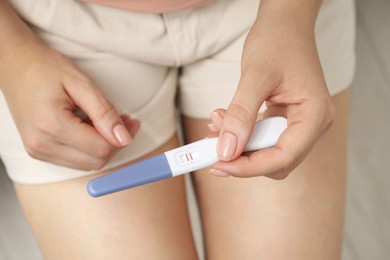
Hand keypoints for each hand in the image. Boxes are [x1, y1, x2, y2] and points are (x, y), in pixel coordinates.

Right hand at [0, 41, 139, 169]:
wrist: (14, 65)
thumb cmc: (45, 68)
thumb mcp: (81, 83)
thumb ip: (104, 112)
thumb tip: (124, 138)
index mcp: (51, 126)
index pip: (101, 149)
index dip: (123, 137)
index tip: (131, 122)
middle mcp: (41, 145)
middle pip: (96, 160)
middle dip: (115, 143)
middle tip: (122, 121)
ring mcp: (38, 151)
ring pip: (87, 164)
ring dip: (103, 146)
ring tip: (103, 122)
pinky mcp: (39, 152)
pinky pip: (75, 161)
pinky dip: (89, 148)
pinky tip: (88, 129)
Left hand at [209, 13, 334, 179]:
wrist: (285, 24)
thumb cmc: (278, 41)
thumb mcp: (256, 76)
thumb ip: (241, 114)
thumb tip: (226, 150)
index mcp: (315, 115)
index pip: (284, 157)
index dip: (250, 167)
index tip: (220, 164)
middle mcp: (312, 124)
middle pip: (276, 161)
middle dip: (242, 158)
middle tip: (212, 149)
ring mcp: (300, 123)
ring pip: (267, 152)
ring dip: (239, 146)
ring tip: (215, 125)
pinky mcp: (285, 119)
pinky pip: (262, 138)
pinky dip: (241, 135)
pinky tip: (223, 122)